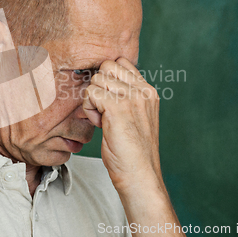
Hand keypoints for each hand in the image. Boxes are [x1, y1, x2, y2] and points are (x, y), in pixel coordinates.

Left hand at [82, 57, 161, 191]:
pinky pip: (91, 93)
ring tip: (102, 119)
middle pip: (106, 66)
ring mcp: (132, 97)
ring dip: (92, 99)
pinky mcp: (118, 107)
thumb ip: (125, 97)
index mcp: (148, 91)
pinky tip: (99, 123)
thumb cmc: (132, 151)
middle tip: (104, 110)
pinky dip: (89, 108)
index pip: (121, 62)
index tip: (108, 100)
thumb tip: (101, 83)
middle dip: (99, 86)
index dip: (108, 78)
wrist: (139, 175)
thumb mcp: (134, 116)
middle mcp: (143, 90)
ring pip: (96, 79)